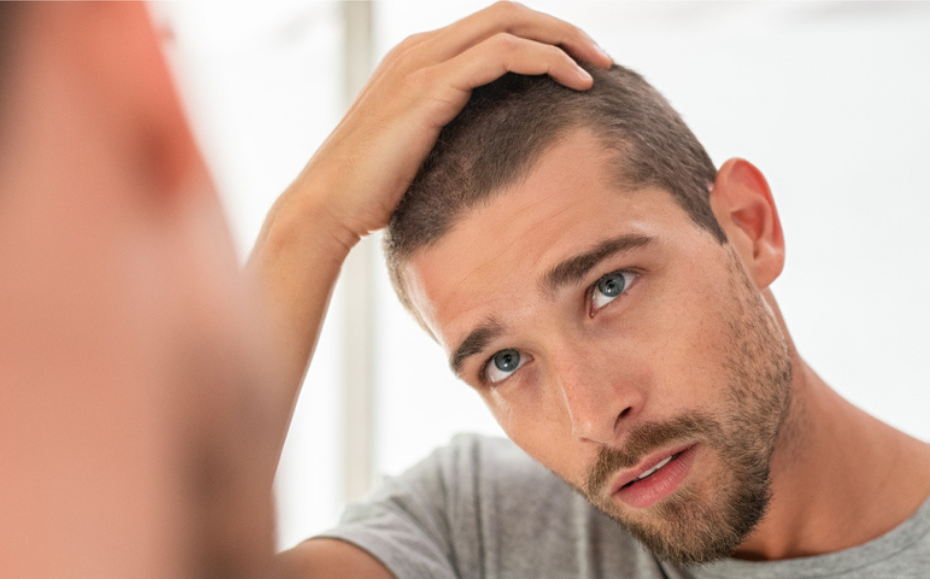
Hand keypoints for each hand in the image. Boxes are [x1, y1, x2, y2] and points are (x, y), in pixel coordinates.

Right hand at [274, 1, 612, 251]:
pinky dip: (546, 61)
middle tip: (603, 58)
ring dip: (563, 40)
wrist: (326, 208)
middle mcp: (420, 50)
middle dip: (562, 29)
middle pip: (508, 12)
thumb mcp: (420, 154)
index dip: (542, 38)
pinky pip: (502, 54)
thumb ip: (452, 137)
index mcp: (419, 60)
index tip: (581, 66)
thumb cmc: (371, 194)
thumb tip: (497, 155)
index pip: (493, 26)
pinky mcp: (429, 88)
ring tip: (599, 68)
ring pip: (510, 23)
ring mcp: (422, 64)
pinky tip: (575, 84)